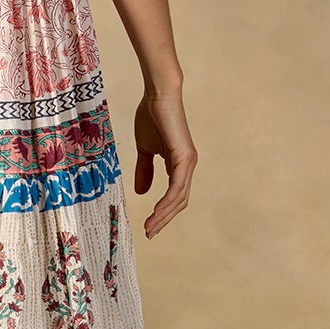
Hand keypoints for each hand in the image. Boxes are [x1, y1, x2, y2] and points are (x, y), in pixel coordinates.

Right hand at [131, 83, 195, 237]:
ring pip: (179, 197)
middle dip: (164, 219)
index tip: (148, 226)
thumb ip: (144, 170)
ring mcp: (188, 162)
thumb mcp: (144, 149)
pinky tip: (157, 211)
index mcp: (178, 165)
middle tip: (149, 233)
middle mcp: (187, 166)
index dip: (162, 213)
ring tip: (150, 227)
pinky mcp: (184, 157)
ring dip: (164, 215)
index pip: (174, 196)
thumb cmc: (151, 116)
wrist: (157, 95)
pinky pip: (177, 185)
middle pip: (179, 202)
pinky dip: (168, 200)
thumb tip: (141, 193)